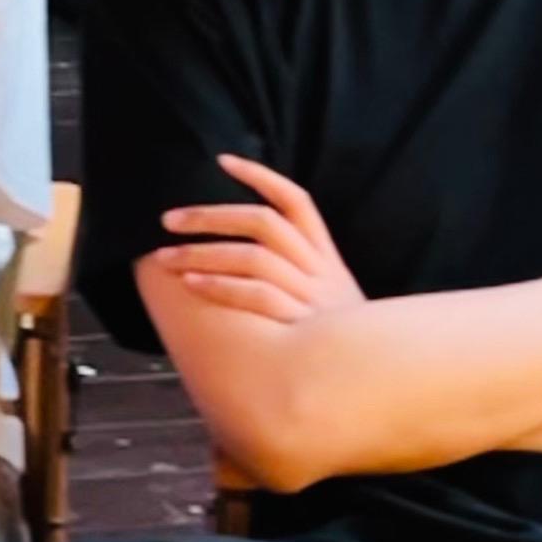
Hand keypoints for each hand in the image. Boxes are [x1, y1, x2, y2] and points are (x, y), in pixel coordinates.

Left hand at [154, 154, 365, 322]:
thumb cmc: (335, 340)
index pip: (297, 201)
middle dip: (210, 216)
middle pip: (263, 223)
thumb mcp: (331, 297)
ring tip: (166, 256)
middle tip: (168, 219)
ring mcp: (313, 297)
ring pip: (254, 257)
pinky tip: (190, 283)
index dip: (261, 177)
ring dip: (203, 252)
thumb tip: (241, 245)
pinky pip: (257, 295)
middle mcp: (321, 270)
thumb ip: (299, 270)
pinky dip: (220, 286)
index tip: (221, 160)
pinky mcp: (303, 325)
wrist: (375, 380)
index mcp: (327, 257)